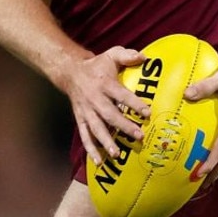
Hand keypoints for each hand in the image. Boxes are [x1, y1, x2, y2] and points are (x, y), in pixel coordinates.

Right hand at [60, 46, 150, 164]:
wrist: (70, 72)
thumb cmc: (96, 65)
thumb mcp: (111, 55)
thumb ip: (127, 55)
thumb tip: (145, 57)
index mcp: (104, 83)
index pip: (121, 94)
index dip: (134, 103)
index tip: (147, 113)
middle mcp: (94, 99)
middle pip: (109, 114)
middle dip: (123, 126)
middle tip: (138, 136)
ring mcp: (86, 111)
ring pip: (96, 128)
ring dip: (106, 141)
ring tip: (116, 154)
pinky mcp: (81, 119)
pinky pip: (85, 136)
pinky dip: (90, 149)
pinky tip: (98, 162)